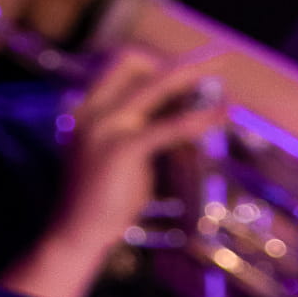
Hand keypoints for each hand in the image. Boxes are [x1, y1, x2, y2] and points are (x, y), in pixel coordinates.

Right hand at [48, 43, 225, 268]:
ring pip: (155, 85)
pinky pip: (167, 127)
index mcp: (87, 108)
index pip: (121, 63)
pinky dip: (197, 119)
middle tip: (215, 59)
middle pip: (135, 61)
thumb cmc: (98, 204)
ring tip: (224, 77)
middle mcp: (92, 110)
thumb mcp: (117, 157)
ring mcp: (104, 127)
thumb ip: (140, 133)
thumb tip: (176, 118)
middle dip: (177, 59)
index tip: (185, 68)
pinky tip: (219, 115)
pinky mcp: (121, 151)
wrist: (74, 237)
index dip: (156, 59)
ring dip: (192, 75)